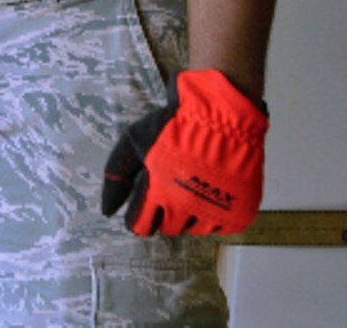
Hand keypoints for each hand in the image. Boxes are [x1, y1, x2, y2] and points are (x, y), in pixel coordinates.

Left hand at [101, 68, 267, 235]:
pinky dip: (214, 215)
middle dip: (164, 212)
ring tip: (192, 186)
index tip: (142, 209)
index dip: (138, 217)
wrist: (222, 117)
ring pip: (193, 229)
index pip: (140, 225)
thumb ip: (117, 175)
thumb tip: (107, 211)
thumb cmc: (173, 127)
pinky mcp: (239, 215)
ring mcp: (214, 212)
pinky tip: (212, 193)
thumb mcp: (134, 141)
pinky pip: (219, 228)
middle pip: (167, 228)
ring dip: (189, 215)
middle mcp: (186, 207)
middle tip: (170, 189)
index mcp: (158, 191)